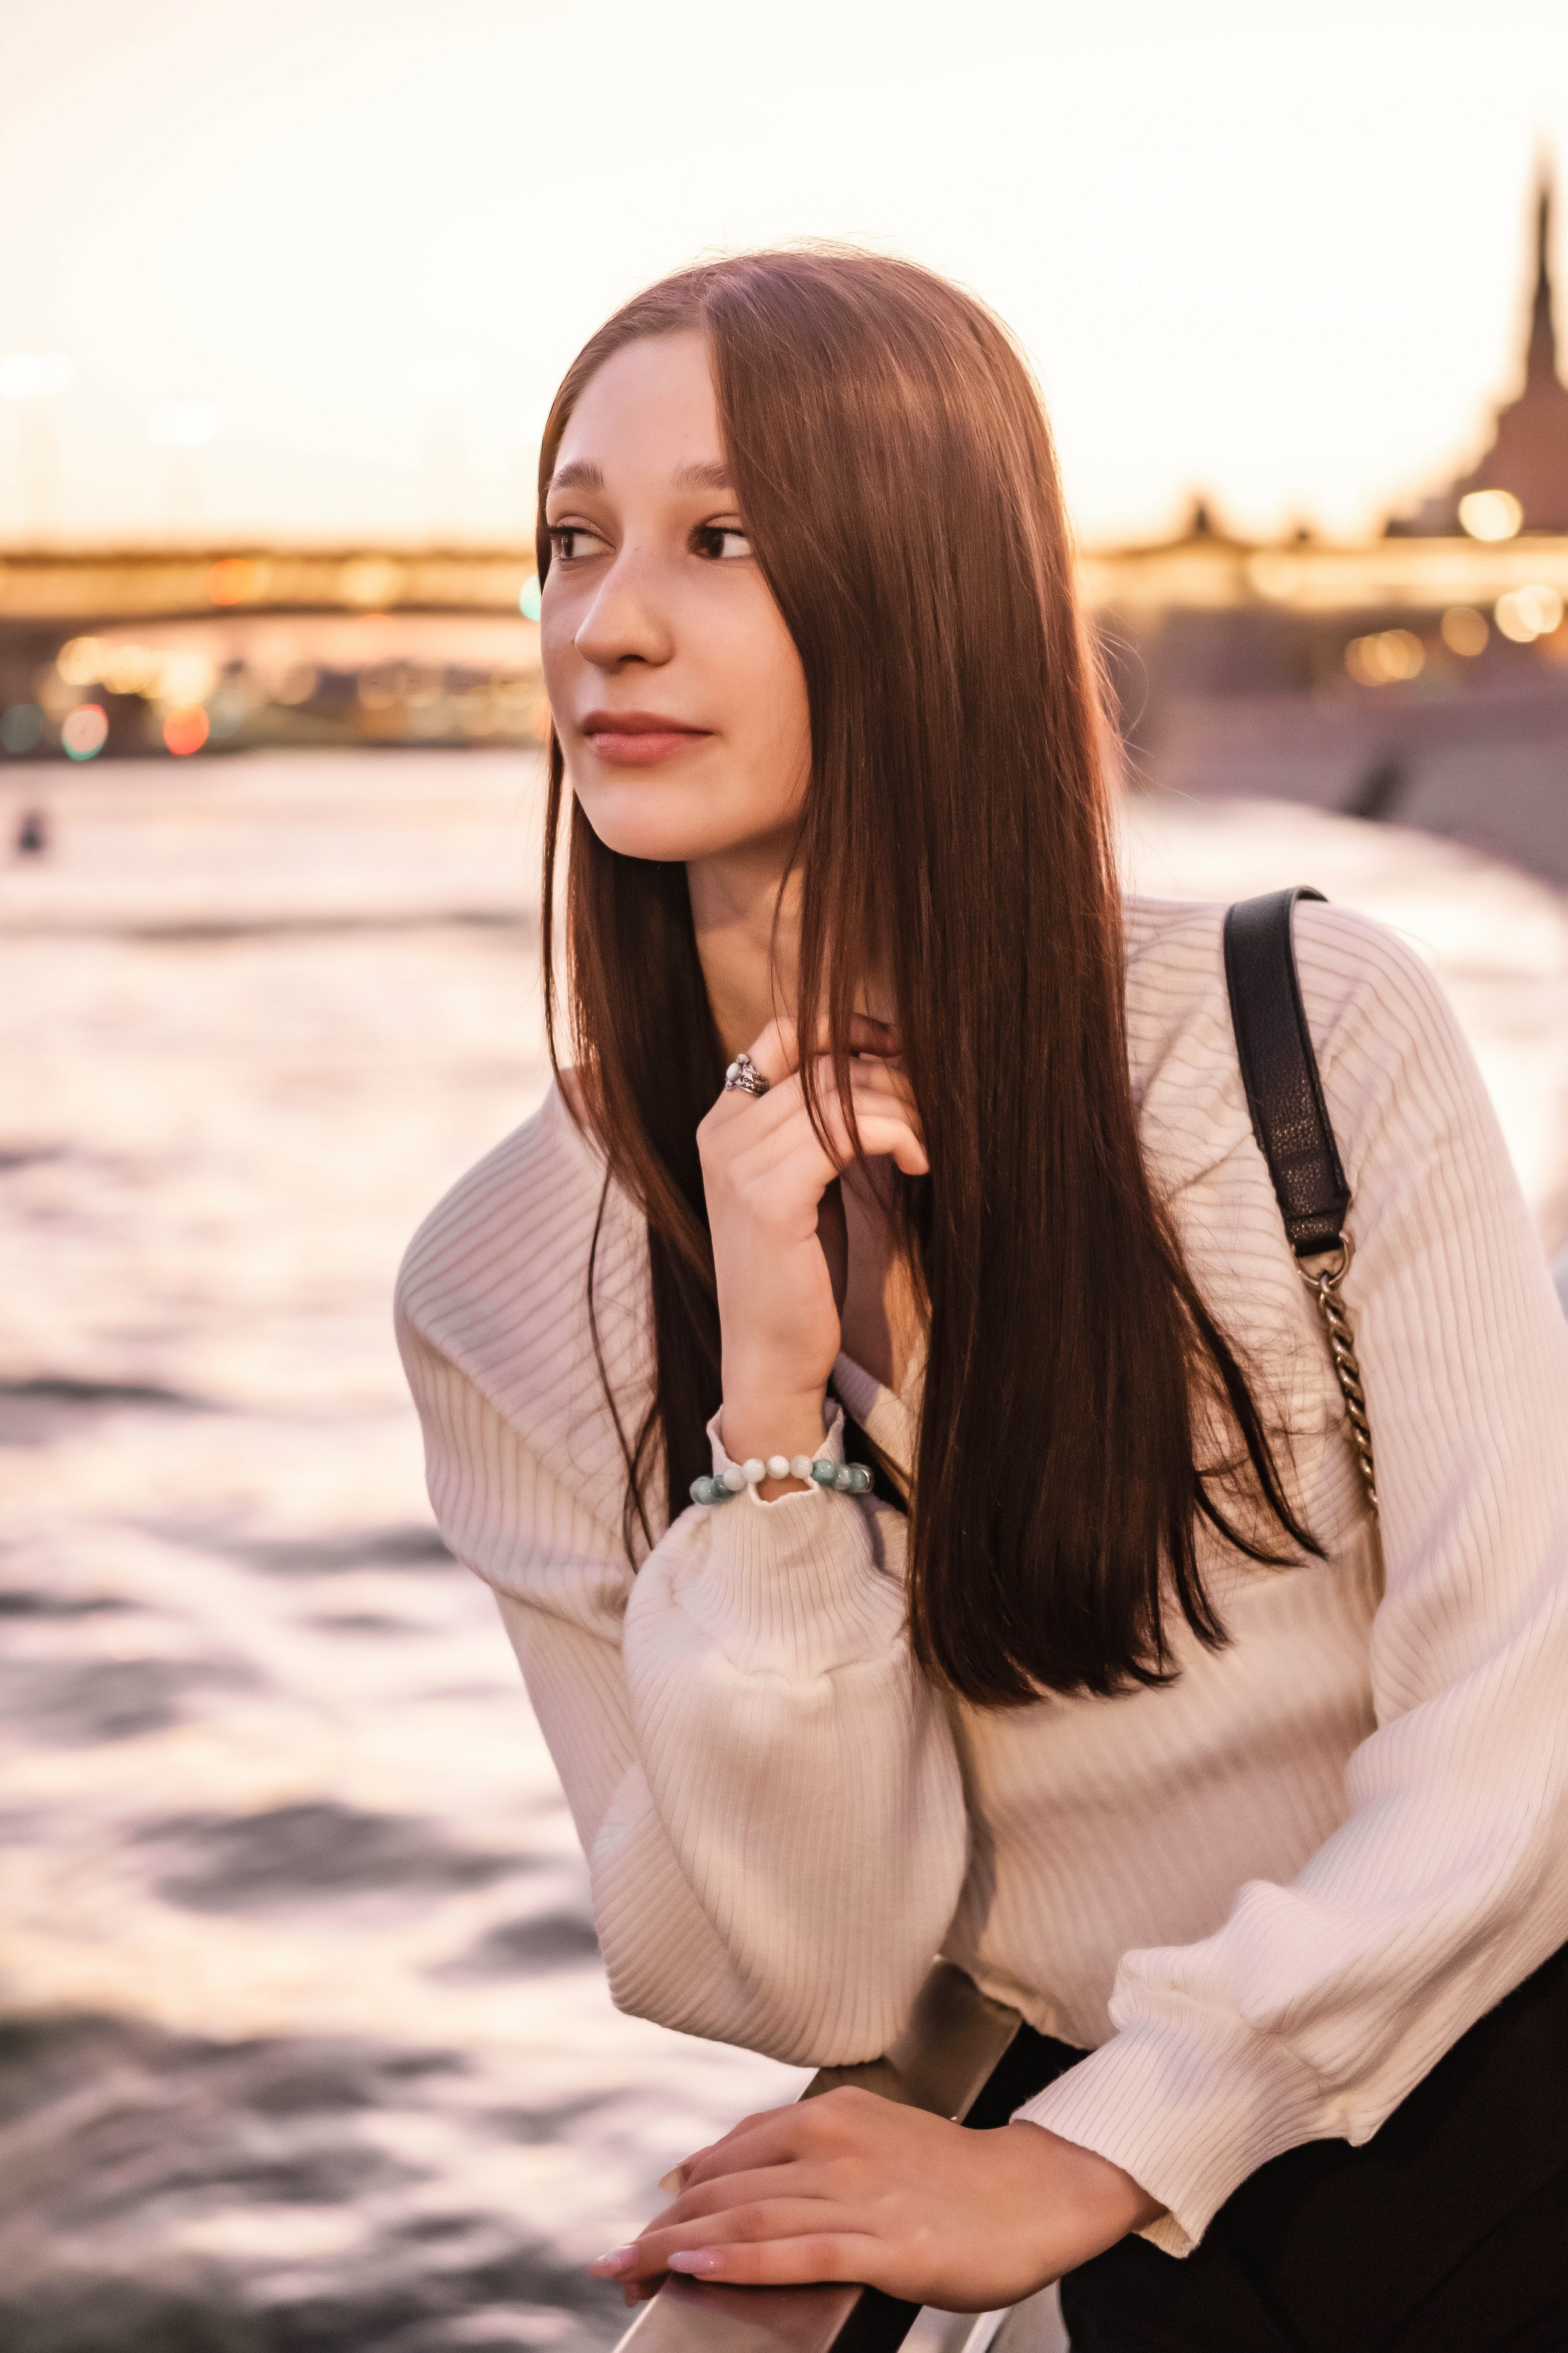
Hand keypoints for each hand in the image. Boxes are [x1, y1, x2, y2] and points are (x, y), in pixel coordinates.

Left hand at [589, 2084, 1161, 2310]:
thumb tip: (715, 2178)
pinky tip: (696, 2269)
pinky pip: (795, 2250)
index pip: (730, 2154)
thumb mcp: (870, 2141)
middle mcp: (835, 2143)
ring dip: (677, 2246)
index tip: (643, 2228)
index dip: (679, 2195)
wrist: (1035, 2193)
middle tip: (615, 2260)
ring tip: (628, 2268)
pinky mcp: (883, 2242)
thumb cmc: (952, 2177)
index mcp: (830, 2115)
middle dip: (662, 2228)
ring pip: (747, 2218)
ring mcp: (858, 2193)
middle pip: (726, 2187)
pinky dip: (738, 2260)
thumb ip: (800, 2155)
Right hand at [697, 1020, 926, 1477]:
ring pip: (841, 1095)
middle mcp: (721, 1131)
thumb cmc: (799, 1276)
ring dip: (905, 1107)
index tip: (899, 1048)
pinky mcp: (768, 1197)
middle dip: (893, 1075)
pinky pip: (848, 1132)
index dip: (847, 1026)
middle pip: (824, 1062)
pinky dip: (898, 1135)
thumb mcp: (807, 1185)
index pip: (784, 1032)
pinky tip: (920, 1162)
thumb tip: (890, 1067)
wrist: (770, 1359)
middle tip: (939, 1105)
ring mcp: (738, 1163)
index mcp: (724, 1121)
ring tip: (932, 1140)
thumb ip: (823, 1128)